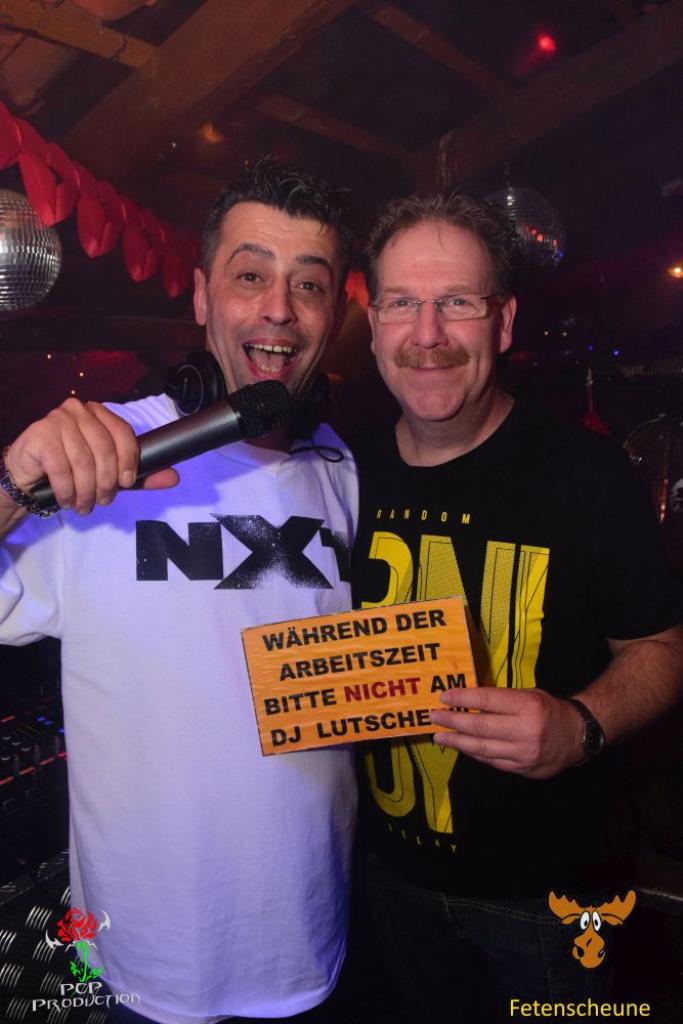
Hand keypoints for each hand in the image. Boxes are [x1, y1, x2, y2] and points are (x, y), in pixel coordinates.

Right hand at [4, 398, 177, 514]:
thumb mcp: (108, 473)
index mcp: (100, 414)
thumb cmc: (71, 470)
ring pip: (83, 461)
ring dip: (86, 491)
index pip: (123, 433)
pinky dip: (66, 490)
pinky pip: (61, 467)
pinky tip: (66, 499)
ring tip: (83, 505)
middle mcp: (79, 410)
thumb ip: (139, 475)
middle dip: (106, 482)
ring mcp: (58, 420)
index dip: (129, 460)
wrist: (29, 474)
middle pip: (105, 449)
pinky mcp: (40, 434)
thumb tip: (174, 478)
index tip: (127, 482)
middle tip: (103, 501)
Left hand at [430, 686, 584, 778]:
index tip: (443, 697)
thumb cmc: (548, 710)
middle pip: (480, 726)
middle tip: (434, 717)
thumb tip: (468, 702)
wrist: (577, 736)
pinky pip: (492, 761)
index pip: (487, 700)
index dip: (462, 698)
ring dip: (457, 742)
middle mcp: (525, 730)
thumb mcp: (528, 695)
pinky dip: (474, 753)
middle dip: (453, 721)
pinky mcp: (522, 769)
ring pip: (482, 748)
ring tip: (440, 736)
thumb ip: (501, 700)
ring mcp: (523, 753)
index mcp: (527, 705)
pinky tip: (462, 747)